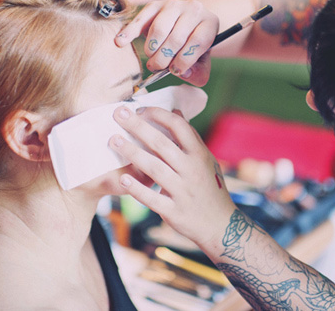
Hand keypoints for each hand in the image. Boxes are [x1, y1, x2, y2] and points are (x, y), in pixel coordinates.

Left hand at [110, 106, 236, 248]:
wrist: (220, 224)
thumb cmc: (209, 187)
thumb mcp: (205, 160)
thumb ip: (190, 137)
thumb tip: (176, 111)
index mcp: (199, 154)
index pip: (179, 127)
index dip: (159, 115)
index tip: (140, 109)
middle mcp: (192, 170)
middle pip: (162, 144)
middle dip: (139, 127)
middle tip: (118, 114)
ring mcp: (183, 191)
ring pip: (155, 168)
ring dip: (133, 153)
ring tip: (114, 141)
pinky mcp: (174, 211)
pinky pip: (152, 198)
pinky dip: (137, 189)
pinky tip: (123, 179)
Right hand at [115, 0, 218, 85]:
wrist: (187, 22)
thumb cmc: (193, 46)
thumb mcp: (202, 60)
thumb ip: (198, 72)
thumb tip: (182, 73)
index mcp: (209, 23)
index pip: (198, 42)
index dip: (184, 60)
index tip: (175, 71)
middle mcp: (194, 10)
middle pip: (176, 38)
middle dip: (164, 58)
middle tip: (158, 67)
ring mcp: (174, 5)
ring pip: (159, 29)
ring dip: (151, 50)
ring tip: (152, 59)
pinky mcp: (156, 5)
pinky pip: (141, 18)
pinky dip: (130, 31)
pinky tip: (121, 42)